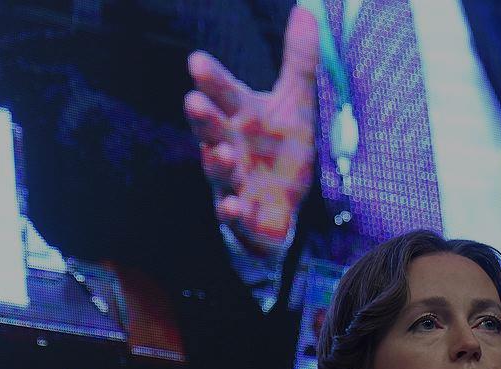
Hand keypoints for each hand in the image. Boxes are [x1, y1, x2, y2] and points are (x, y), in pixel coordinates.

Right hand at [184, 6, 317, 254]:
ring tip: (219, 152)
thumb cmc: (279, 151)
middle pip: (210, 129)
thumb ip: (298, 60)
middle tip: (194, 101)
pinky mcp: (243, 215)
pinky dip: (233, 211)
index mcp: (240, 117)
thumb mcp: (295, 104)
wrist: (279, 207)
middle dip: (203, 117)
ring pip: (218, 171)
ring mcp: (232, 182)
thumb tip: (306, 9)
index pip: (224, 93)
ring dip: (216, 162)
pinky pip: (233, 214)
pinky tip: (236, 205)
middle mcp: (228, 146)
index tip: (198, 61)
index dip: (212, 79)